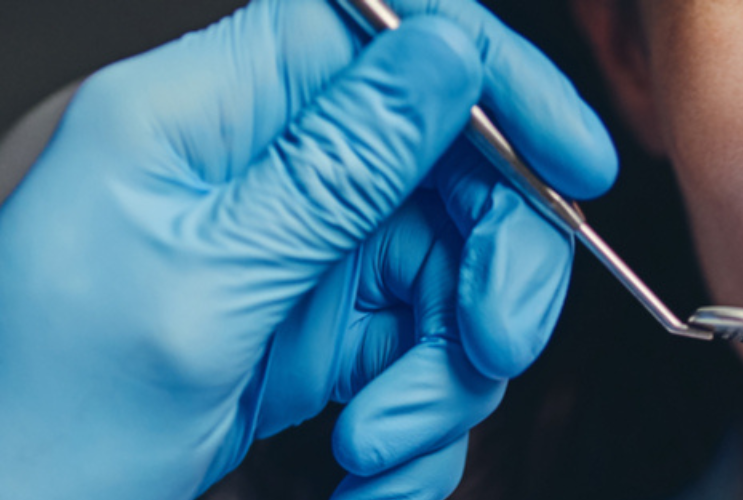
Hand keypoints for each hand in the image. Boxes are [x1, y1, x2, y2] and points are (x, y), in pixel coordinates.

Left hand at [0, 1, 615, 497]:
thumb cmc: (38, 417)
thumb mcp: (203, 283)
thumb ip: (337, 162)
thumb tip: (446, 50)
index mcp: (204, 114)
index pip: (383, 33)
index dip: (494, 81)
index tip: (573, 165)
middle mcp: (259, 169)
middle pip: (448, 168)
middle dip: (492, 267)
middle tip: (492, 346)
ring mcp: (294, 250)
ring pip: (452, 273)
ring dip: (447, 374)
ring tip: (384, 446)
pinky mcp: (317, 328)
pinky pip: (424, 353)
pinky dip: (422, 424)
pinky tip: (374, 471)